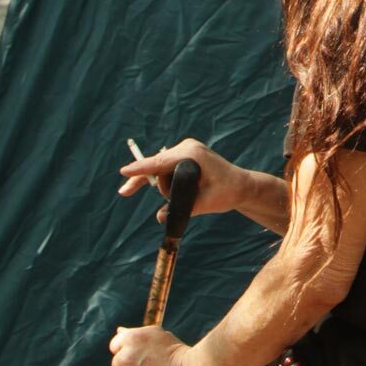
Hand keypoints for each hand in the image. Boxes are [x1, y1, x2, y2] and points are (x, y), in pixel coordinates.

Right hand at [119, 139, 242, 214]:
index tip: (124, 171)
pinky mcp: (185, 155)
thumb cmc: (227, 193)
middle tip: (124, 192)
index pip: (160, 162)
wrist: (241, 185)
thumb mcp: (206, 203)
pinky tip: (140, 185)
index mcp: (193, 155)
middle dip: (149, 183)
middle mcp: (187, 148)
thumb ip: (184, 209)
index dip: (141, 168)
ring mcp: (186, 150)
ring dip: (165, 187)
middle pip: (157, 166)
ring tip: (188, 198)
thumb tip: (161, 218)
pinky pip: (165, 166)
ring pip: (161, 170)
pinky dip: (160, 178)